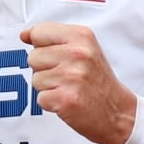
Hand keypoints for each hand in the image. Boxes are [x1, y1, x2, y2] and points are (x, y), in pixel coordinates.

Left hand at [21, 21, 136, 143]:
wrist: (118, 112)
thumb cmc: (97, 80)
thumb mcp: (83, 48)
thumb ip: (53, 38)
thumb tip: (24, 35)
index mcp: (82, 36)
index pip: (39, 32)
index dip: (42, 46)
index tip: (56, 56)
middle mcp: (78, 54)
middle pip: (33, 57)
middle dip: (45, 69)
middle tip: (68, 77)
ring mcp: (72, 76)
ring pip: (35, 79)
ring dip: (48, 87)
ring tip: (69, 88)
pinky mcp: (66, 99)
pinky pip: (40, 98)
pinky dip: (51, 103)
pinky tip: (68, 100)